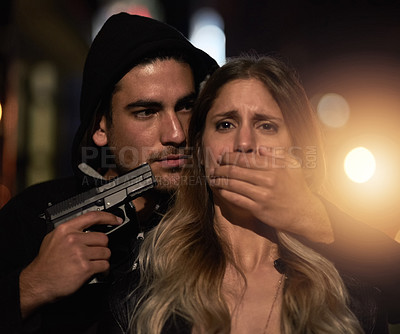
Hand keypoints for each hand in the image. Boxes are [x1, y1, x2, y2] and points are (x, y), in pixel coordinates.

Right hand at [19, 211, 121, 317]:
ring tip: (93, 263)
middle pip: (103, 238)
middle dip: (102, 247)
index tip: (116, 220)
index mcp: (66, 230)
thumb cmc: (46, 264)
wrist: (38, 283)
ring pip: (106, 252)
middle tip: (95, 253)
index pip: (92, 217)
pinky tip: (97, 271)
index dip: (108, 217)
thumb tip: (87, 228)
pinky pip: (105, 265)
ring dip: (103, 259)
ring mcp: (80, 253)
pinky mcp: (85, 267)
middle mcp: (73, 239)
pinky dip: (104, 270)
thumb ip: (70, 231)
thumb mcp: (53, 239)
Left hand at [208, 148, 333, 243]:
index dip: (230, 157)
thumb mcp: (293, 166)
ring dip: (220, 180)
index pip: (246, 158)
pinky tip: (220, 190)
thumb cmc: (297, 188)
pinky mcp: (259, 209)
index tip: (222, 157)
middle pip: (236, 170)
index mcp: (274, 167)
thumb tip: (260, 149)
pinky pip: (237, 199)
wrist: (304, 213)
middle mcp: (268, 179)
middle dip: (221, 168)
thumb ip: (277, 154)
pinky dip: (226, 193)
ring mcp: (263, 195)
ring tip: (213, 179)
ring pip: (234, 184)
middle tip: (214, 168)